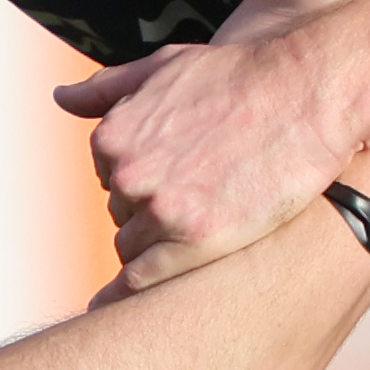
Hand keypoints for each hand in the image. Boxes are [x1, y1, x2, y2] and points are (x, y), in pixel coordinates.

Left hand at [59, 23, 358, 276]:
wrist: (307, 91)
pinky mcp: (196, 241)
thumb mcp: (165, 67)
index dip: (143, 186)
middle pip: (122, 216)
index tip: (177, 185)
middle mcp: (129, 175)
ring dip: (158, 248)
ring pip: (134, 250)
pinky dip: (139, 291)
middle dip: (151, 215)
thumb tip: (61, 98)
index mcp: (114, 138)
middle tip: (198, 206)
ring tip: (200, 236)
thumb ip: (108, 88)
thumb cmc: (242, 75)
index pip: (111, 181)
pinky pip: (145, 280)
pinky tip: (149, 302)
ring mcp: (161, 210)